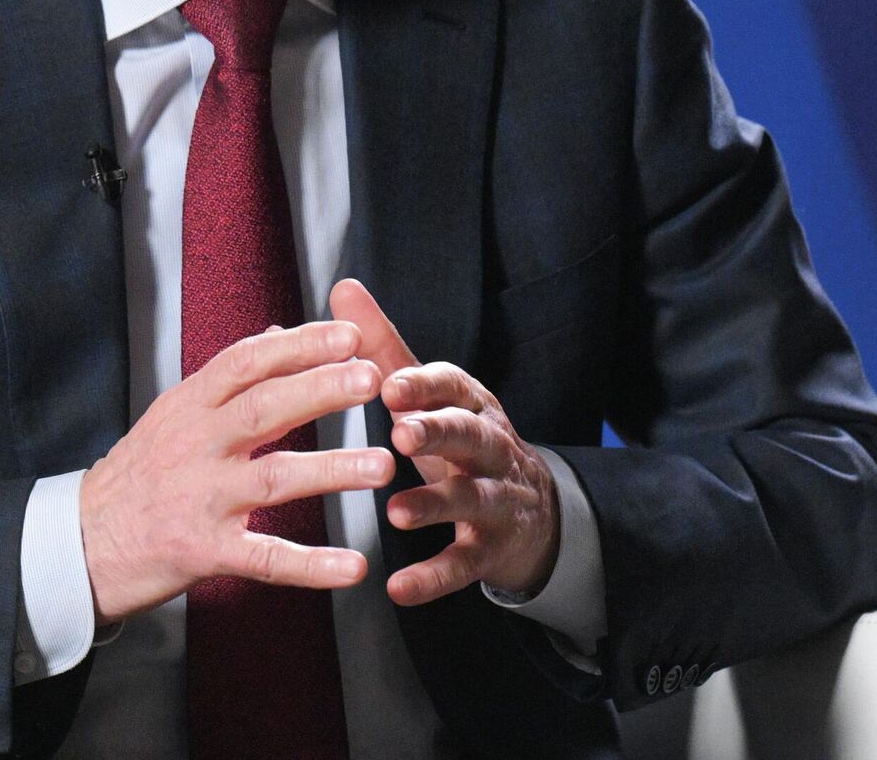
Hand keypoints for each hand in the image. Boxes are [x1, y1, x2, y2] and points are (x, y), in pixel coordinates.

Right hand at [79, 320, 397, 624]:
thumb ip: (226, 378)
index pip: (247, 363)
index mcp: (188, 406)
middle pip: (263, 408)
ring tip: (382, 466)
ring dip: (330, 470)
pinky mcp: (203, 552)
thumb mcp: (171, 413)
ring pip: (272, 478)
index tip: (348, 334)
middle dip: (320, 390)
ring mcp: (199, 499)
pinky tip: (354, 566)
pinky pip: (266, 558)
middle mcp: (194, 446)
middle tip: (371, 379)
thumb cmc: (135, 476)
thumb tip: (274, 333)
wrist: (81, 542)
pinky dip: (312, 565)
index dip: (299, 346)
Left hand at [327, 278, 559, 604]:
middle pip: (470, 434)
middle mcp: (490, 446)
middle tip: (400, 433)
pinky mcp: (491, 550)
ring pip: (472, 498)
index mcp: (470, 402)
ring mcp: (496, 499)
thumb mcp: (429, 392)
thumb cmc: (460, 438)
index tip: (389, 383)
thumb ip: (385, 345)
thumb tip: (343, 287)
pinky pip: (464, 564)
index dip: (423, 385)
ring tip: (396, 512)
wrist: (533, 510)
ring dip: (436, 505)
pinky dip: (434, 577)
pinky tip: (399, 588)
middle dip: (438, 432)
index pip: (452, 384)